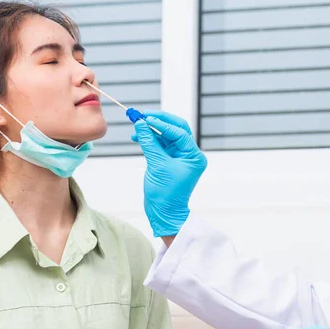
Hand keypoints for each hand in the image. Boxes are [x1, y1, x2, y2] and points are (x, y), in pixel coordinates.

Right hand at [132, 111, 207, 236]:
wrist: (164, 213)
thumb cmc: (166, 194)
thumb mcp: (157, 165)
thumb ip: (149, 143)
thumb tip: (141, 124)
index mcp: (194, 156)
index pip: (180, 132)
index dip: (162, 124)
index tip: (147, 118)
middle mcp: (189, 154)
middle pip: (175, 130)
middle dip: (159, 122)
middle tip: (143, 115)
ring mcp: (179, 157)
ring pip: (166, 136)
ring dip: (151, 131)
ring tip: (136, 127)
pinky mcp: (168, 160)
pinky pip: (159, 144)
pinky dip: (149, 140)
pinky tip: (137, 136)